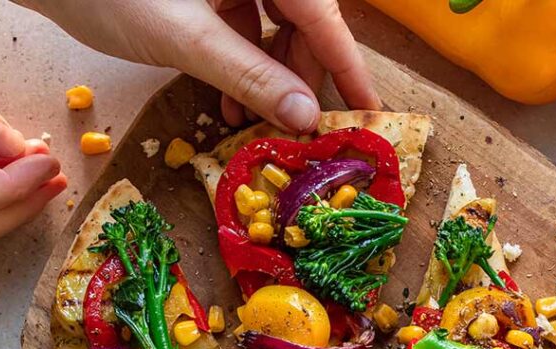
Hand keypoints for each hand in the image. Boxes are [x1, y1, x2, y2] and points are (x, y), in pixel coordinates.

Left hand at [19, 0, 378, 133]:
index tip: (370, 111)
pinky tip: (228, 101)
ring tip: (255, 123)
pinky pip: (242, 26)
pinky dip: (241, 65)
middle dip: (302, 77)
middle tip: (300, 131)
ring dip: (270, 78)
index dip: (348, 66)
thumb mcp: (185, 38)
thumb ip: (249, 75)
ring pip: (274, 25)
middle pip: (303, 19)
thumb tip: (305, 117)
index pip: (322, 12)